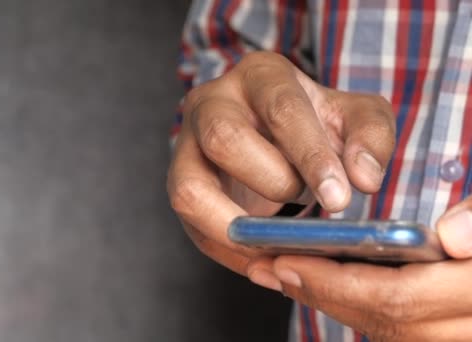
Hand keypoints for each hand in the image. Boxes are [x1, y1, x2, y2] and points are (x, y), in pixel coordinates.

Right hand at [166, 52, 395, 277]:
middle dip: (271, 183)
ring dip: (237, 224)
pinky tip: (261, 258)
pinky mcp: (178, 182)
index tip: (339, 198)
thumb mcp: (353, 119)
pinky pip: (191, 223)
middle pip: (223, 138)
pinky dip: (227, 248)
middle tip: (310, 210)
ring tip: (279, 240)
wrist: (272, 137)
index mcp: (261, 75)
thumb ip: (371, 137)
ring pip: (189, 187)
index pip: (281, 108)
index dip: (310, 155)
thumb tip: (363, 179)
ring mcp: (186, 143)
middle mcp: (212, 101)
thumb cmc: (313, 125)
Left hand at [246, 196, 471, 340]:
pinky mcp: (452, 327)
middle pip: (387, 322)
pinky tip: (326, 285)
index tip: (286, 260)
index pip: (401, 300)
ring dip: (331, 303)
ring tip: (284, 274)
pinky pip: (401, 329)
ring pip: (391, 332)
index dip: (337, 282)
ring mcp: (462, 331)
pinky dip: (357, 307)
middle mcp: (471, 325)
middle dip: (320, 295)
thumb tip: (449, 237)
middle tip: (266, 267)